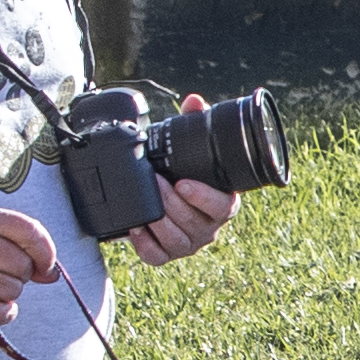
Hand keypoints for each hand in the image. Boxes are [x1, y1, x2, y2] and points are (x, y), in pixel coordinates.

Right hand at [0, 205, 59, 325]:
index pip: (31, 232)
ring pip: (15, 291)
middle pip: (24, 267)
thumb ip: (18, 244)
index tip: (45, 265)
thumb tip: (52, 274)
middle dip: (18, 275)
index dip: (46, 252)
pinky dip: (1, 313)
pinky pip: (3, 312)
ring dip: (6, 294)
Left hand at [123, 93, 239, 267]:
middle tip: (156, 182)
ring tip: (146, 204)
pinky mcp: (167, 255)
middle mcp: (208, 227)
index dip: (204, 197)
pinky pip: (158, 257)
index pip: (223, 207)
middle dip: (172, 202)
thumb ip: (195, 124)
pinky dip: (145, 244)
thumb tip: (194, 101)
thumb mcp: (190, 149)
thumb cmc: (183, 174)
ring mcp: (188, 243)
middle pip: (195, 222)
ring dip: (159, 222)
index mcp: (221, 204)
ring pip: (178, 241)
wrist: (166, 199)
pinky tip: (136, 226)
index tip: (185, 183)